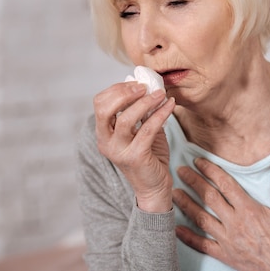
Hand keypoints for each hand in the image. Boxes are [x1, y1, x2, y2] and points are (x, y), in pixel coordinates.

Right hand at [93, 82, 175, 212]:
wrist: (154, 186)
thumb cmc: (148, 155)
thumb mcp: (140, 129)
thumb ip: (140, 110)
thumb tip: (148, 85)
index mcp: (103, 133)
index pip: (99, 103)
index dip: (117, 89)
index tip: (136, 84)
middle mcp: (106, 142)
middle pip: (105, 109)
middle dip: (124, 93)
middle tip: (144, 87)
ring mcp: (119, 151)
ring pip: (127, 118)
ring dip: (145, 102)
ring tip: (160, 94)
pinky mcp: (136, 157)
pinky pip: (148, 129)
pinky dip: (161, 113)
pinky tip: (170, 105)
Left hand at [173, 158, 269, 270]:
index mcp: (250, 210)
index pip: (225, 185)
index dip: (210, 171)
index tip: (199, 162)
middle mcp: (235, 223)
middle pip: (209, 198)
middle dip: (193, 182)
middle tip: (181, 170)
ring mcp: (229, 241)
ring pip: (202, 219)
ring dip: (186, 204)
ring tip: (174, 193)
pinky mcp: (226, 256)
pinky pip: (203, 246)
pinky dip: (188, 237)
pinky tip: (176, 229)